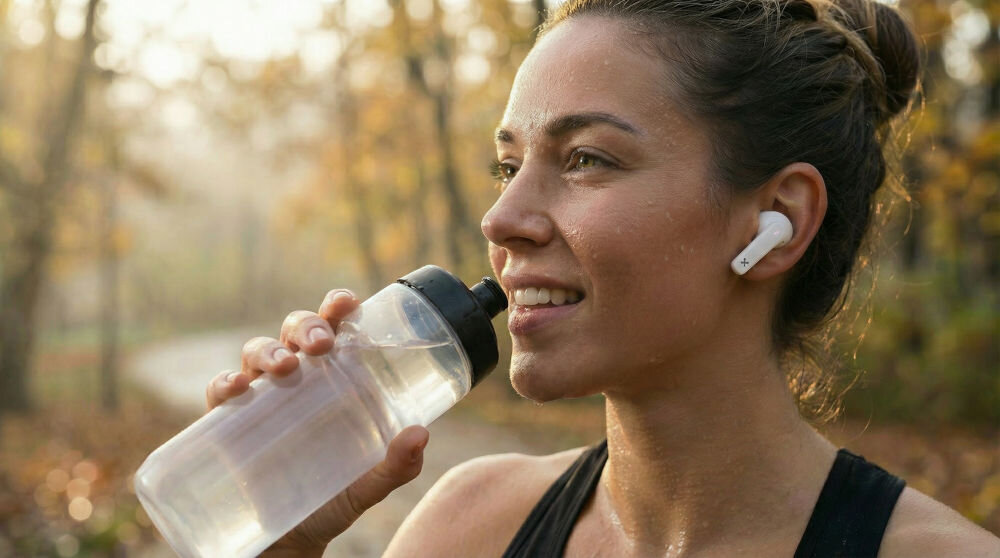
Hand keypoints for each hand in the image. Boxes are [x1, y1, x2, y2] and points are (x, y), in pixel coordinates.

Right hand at [205, 289, 429, 556]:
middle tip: (321, 345)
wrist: (287, 545)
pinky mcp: (228, 425)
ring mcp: (261, 399)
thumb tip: (420, 435)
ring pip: (257, 352)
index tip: (347, 302)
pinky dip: (224, 383)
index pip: (334, 331)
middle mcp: (296, 380)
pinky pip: (219, 393)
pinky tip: (236, 388)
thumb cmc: (331, 501)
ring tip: (286, 366)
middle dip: (306, 327)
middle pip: (294, 332)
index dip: (336, 308)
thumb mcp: (367, 486)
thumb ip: (395, 466)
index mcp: (333, 380)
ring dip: (268, 350)